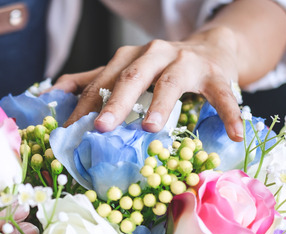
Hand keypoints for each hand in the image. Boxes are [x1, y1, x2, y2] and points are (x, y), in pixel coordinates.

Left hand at [53, 27, 243, 140]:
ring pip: (171, 82)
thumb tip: (51, 93)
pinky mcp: (217, 75)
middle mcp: (156, 54)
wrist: (213, 48)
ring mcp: (187, 62)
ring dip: (161, 105)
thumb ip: (93, 80)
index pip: (102, 81)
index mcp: (130, 57)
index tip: (68, 131)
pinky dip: (228, 114)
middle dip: (115, 101)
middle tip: (101, 127)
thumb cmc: (163, 67)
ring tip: (150, 128)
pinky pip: (223, 95)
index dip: (84, 105)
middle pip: (132, 76)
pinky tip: (234, 134)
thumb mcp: (127, 70)